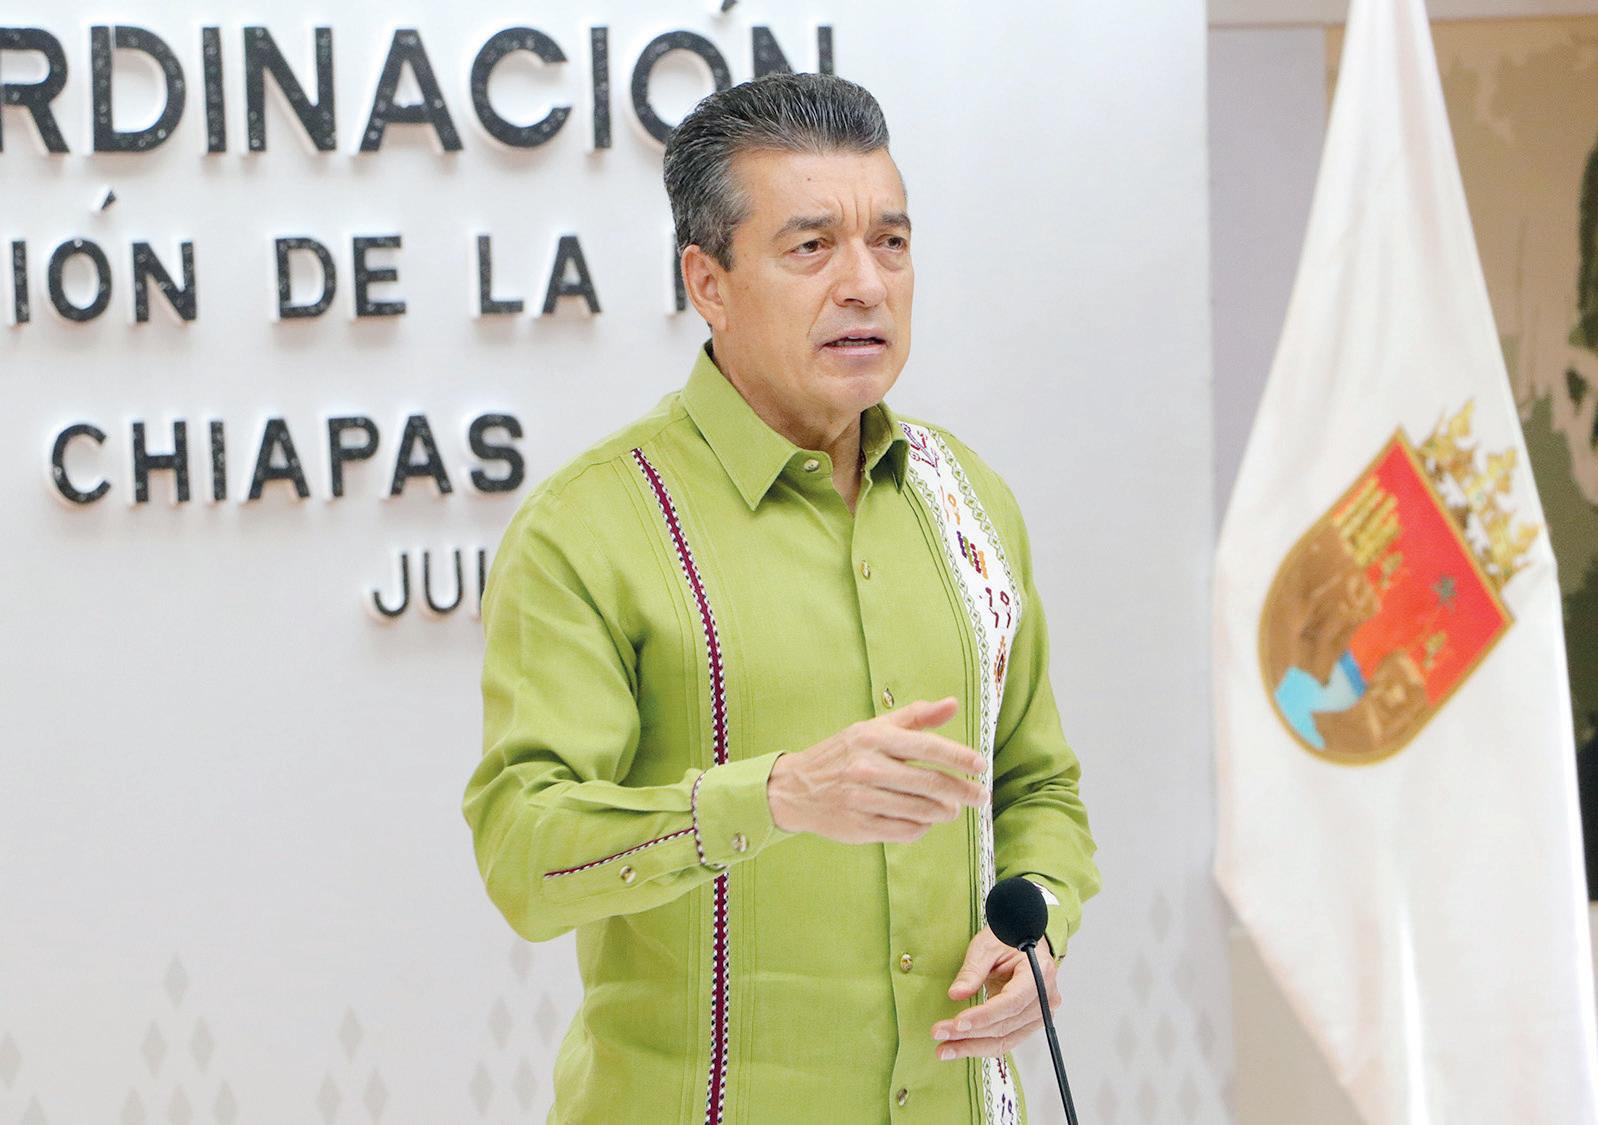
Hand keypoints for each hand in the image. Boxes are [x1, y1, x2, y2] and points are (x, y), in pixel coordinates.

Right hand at [765, 696, 988, 843]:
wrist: (794, 789)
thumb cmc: (842, 755)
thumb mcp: (873, 729)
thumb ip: (915, 717)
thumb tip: (952, 704)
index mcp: (873, 738)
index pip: (927, 746)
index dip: (958, 757)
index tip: (980, 766)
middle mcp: (868, 767)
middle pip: (929, 782)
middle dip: (962, 791)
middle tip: (980, 796)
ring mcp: (863, 798)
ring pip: (921, 810)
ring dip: (944, 811)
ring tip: (952, 809)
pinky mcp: (860, 826)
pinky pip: (905, 831)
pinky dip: (922, 827)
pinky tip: (925, 821)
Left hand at [931, 927, 1059, 1060]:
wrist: (1024, 942)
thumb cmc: (1008, 940)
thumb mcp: (986, 946)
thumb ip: (972, 970)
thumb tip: (956, 994)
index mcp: (1039, 973)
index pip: (1011, 1002)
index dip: (984, 1015)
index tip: (958, 1023)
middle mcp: (1046, 998)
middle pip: (1006, 1025)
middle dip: (970, 1034)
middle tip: (940, 1034)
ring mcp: (1040, 1014)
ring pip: (1005, 1039)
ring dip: (973, 1047)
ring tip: (944, 1049)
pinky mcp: (1029, 1024)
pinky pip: (1006, 1040)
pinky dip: (982, 1046)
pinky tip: (960, 1047)